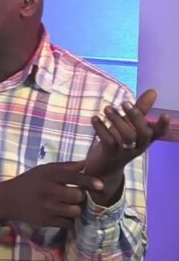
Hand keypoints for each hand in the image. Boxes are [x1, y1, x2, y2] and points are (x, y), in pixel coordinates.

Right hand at [0, 161, 103, 227]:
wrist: (8, 199)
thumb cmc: (29, 182)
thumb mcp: (44, 170)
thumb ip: (65, 167)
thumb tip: (86, 163)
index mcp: (49, 175)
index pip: (74, 177)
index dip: (89, 181)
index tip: (100, 185)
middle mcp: (48, 191)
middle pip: (77, 196)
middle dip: (80, 196)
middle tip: (75, 195)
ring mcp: (46, 207)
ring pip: (74, 211)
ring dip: (75, 209)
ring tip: (69, 205)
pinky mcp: (45, 221)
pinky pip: (67, 223)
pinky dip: (68, 219)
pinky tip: (62, 214)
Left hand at [85, 89, 169, 204]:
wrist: (102, 170)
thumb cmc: (118, 143)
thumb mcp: (129, 126)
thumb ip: (140, 109)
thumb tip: (153, 91)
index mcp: (144, 140)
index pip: (158, 133)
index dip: (162, 125)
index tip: (165, 114)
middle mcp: (137, 147)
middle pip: (143, 133)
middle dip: (135, 116)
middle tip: (124, 102)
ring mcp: (124, 153)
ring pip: (126, 136)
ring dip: (116, 120)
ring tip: (107, 108)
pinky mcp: (110, 156)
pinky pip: (108, 141)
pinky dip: (101, 128)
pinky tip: (95, 118)